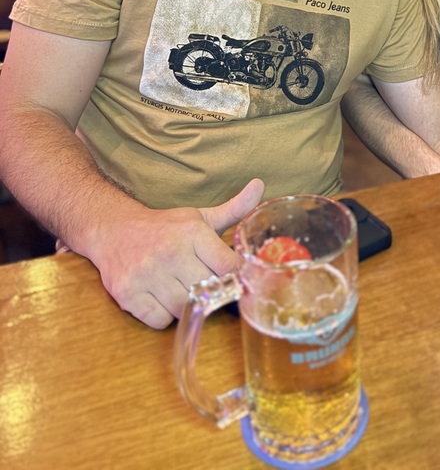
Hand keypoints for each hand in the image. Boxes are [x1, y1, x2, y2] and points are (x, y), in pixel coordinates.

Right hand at [90, 178, 264, 329]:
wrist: (113, 230)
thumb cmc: (164, 227)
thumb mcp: (199, 217)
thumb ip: (234, 208)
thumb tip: (260, 186)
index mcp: (191, 232)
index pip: (227, 266)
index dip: (234, 275)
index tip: (232, 276)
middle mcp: (169, 252)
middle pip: (208, 290)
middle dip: (210, 290)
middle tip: (204, 283)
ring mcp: (147, 275)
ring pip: (185, 308)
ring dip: (187, 304)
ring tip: (180, 286)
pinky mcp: (128, 294)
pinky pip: (161, 320)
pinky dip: (164, 314)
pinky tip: (159, 295)